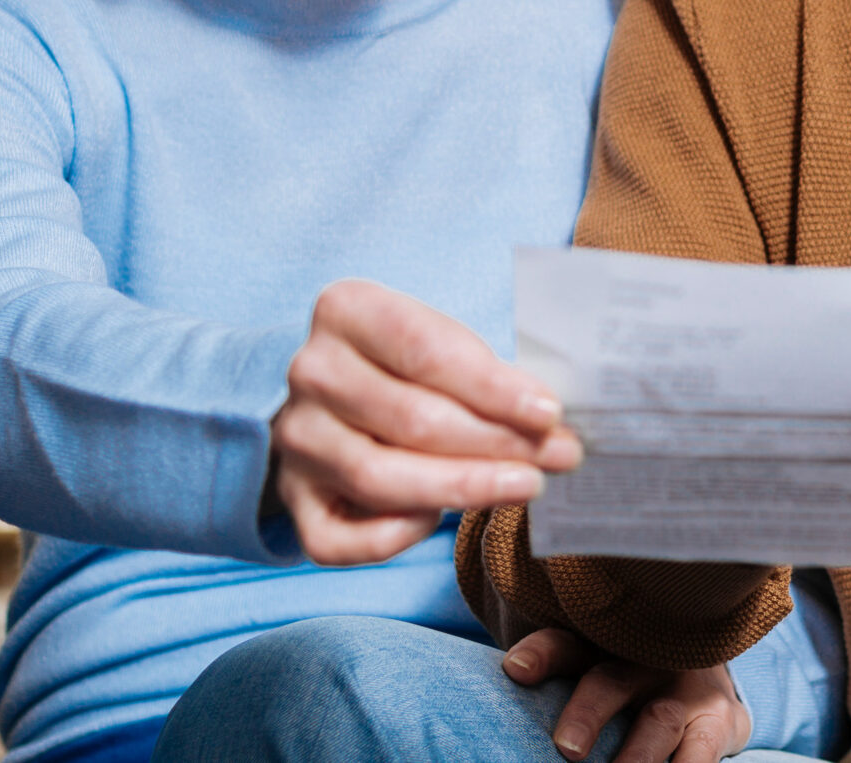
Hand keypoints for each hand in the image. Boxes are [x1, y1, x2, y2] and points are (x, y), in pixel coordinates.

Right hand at [270, 279, 581, 564]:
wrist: (332, 391)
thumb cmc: (403, 363)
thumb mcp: (439, 339)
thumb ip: (485, 373)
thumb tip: (551, 422)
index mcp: (346, 311)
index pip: (425, 351)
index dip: (493, 388)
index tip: (550, 414)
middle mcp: (311, 372)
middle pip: (411, 419)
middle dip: (497, 442)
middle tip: (559, 456)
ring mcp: (296, 437)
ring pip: (379, 478)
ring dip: (463, 487)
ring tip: (525, 486)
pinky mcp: (292, 496)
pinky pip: (337, 538)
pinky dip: (393, 535)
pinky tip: (435, 518)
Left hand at [501, 627, 750, 762]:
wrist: (708, 674)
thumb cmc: (630, 680)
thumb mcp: (595, 671)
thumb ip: (557, 681)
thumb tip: (512, 689)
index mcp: (603, 645)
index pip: (564, 644)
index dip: (541, 654)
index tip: (514, 670)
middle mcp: (644, 662)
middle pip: (610, 682)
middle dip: (589, 713)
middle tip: (568, 749)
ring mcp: (685, 691)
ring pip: (659, 722)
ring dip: (638, 756)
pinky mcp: (719, 720)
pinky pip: (703, 752)